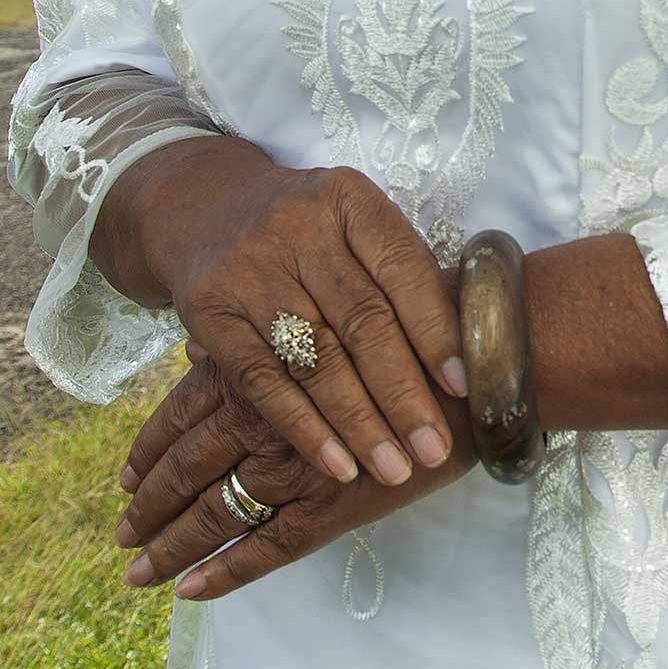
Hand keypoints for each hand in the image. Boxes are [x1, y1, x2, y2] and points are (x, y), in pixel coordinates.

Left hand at [114, 349, 471, 601]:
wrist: (480, 361)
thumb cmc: (415, 324)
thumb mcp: (334, 311)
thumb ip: (263, 336)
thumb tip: (198, 349)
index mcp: (262, 365)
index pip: (186, 413)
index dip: (151, 445)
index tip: (125, 475)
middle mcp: (264, 416)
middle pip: (188, 465)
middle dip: (149, 502)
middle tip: (121, 532)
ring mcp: (292, 465)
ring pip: (213, 511)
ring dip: (171, 544)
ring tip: (136, 570)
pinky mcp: (328, 506)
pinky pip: (262, 549)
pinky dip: (225, 572)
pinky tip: (191, 590)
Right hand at [131, 141, 467, 488]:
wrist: (203, 207)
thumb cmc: (307, 225)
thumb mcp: (353, 220)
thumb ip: (399, 272)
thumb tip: (460, 356)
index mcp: (349, 199)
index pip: (402, 269)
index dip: (436, 330)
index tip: (464, 386)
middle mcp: (298, 229)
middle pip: (362, 322)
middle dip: (403, 394)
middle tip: (434, 448)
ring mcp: (250, 271)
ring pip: (315, 359)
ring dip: (360, 424)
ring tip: (395, 469)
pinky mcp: (210, 314)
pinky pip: (264, 382)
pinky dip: (305, 429)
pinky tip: (338, 465)